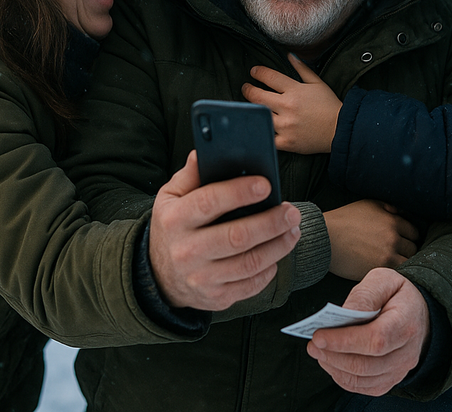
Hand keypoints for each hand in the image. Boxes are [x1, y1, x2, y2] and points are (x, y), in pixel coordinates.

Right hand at [147, 151, 300, 309]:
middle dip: (271, 222)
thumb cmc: (172, 228)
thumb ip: (190, 176)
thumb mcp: (170, 198)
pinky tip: (278, 252)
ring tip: (293, 230)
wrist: (158, 276)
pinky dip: (270, 269)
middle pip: (237, 237)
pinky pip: (251, 284)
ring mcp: (201, 278)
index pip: (209, 202)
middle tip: (292, 211)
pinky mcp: (217, 297)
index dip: (239, 192)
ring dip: (279, 246)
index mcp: (175, 220)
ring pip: (250, 263)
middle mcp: (186, 251)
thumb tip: (204, 153)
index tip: (266, 184)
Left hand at [242, 53, 341, 153]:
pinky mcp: (286, 142)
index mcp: (294, 90)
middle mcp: (287, 106)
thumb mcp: (317, 83)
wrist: (340, 130)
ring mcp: (285, 125)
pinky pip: (266, 137)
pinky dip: (260, 132)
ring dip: (252, 109)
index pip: (269, 77)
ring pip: (259, 115)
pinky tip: (257, 126)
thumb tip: (289, 55)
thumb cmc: (329, 106)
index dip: (257, 72)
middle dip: (248, 90)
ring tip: (250, 106)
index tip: (253, 72)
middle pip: (257, 96)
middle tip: (246, 88)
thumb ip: (302, 69)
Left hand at [308, 268, 429, 395]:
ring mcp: (400, 370)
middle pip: (366, 364)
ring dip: (334, 367)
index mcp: (407, 322)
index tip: (319, 335)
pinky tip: (331, 362)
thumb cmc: (397, 295)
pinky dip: (342, 377)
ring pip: (362, 379)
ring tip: (318, 351)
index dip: (345, 341)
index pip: (376, 339)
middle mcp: (407, 352)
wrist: (417, 314)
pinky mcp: (390, 380)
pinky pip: (364, 387)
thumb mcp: (383, 280)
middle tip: (312, 343)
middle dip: (333, 355)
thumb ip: (364, 295)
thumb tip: (343, 314)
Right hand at [324, 200, 419, 280]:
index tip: (403, 239)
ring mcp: (386, 257)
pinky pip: (395, 273)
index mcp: (393, 222)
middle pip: (413, 249)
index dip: (409, 236)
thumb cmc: (345, 219)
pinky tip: (386, 268)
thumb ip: (389, 208)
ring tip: (393, 261)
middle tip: (397, 251)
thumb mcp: (369, 205)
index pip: (415, 232)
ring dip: (402, 262)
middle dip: (406, 249)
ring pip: (407, 263)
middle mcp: (393, 239)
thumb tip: (402, 213)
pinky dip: (393, 272)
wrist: (325, 238)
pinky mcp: (377, 271)